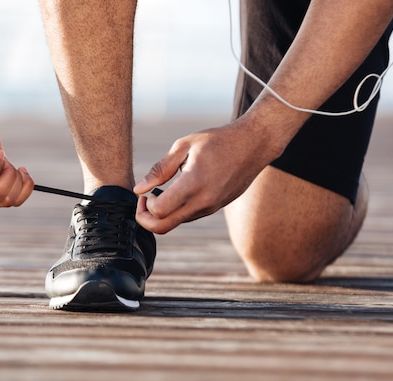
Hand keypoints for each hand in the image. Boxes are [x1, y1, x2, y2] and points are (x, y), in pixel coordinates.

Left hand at [133, 120, 281, 233]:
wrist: (253, 145)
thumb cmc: (217, 141)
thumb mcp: (184, 146)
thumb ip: (160, 169)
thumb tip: (139, 189)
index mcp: (193, 183)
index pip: (160, 211)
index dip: (146, 205)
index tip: (146, 192)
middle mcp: (203, 201)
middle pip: (164, 227)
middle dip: (146, 220)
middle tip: (144, 202)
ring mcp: (211, 207)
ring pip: (177, 223)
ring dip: (162, 215)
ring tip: (160, 192)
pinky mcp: (215, 208)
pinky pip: (189, 217)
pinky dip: (176, 211)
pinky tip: (176, 193)